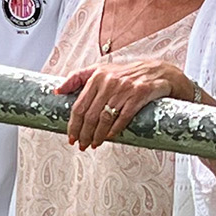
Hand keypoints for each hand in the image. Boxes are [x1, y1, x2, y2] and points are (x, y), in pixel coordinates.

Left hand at [55, 58, 194, 150]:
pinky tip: (110, 137)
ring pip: (105, 118)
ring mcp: (124, 88)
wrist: (158, 72)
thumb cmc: (126, 74)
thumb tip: (57, 91)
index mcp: (96, 75)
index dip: (73, 125)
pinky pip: (123, 117)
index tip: (70, 137)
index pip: (79, 105)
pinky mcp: (139, 94)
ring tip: (94, 144)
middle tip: (81, 145)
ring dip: (98, 135)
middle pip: (91, 114)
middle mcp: (109, 81)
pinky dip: (115, 129)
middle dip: (84, 134)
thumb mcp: (100, 70)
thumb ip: (77, 78)